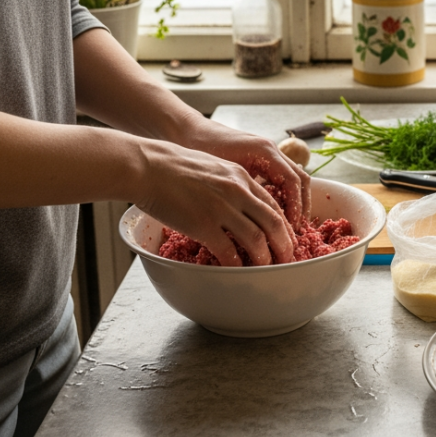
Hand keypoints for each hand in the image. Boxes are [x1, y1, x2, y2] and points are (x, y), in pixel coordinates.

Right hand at [134, 140, 295, 265]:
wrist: (148, 166)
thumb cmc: (174, 166)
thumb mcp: (214, 166)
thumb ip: (230, 182)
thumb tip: (239, 201)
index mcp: (241, 177)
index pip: (273, 204)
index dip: (284, 224)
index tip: (286, 237)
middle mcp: (237, 192)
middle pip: (273, 222)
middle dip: (284, 244)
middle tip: (287, 258)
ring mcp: (221, 209)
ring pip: (256, 239)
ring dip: (264, 258)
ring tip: (266, 268)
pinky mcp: (203, 224)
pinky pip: (228, 251)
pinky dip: (236, 264)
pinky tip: (237, 270)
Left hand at [179, 118, 312, 224]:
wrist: (186, 131)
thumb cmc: (199, 149)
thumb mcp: (221, 175)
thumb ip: (241, 194)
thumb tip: (254, 224)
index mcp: (264, 152)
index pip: (293, 181)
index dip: (295, 207)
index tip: (291, 228)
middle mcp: (270, 150)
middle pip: (300, 179)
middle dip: (301, 206)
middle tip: (295, 231)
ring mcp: (267, 153)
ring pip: (293, 178)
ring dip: (295, 201)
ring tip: (287, 226)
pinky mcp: (259, 158)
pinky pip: (280, 177)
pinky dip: (283, 195)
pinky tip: (273, 213)